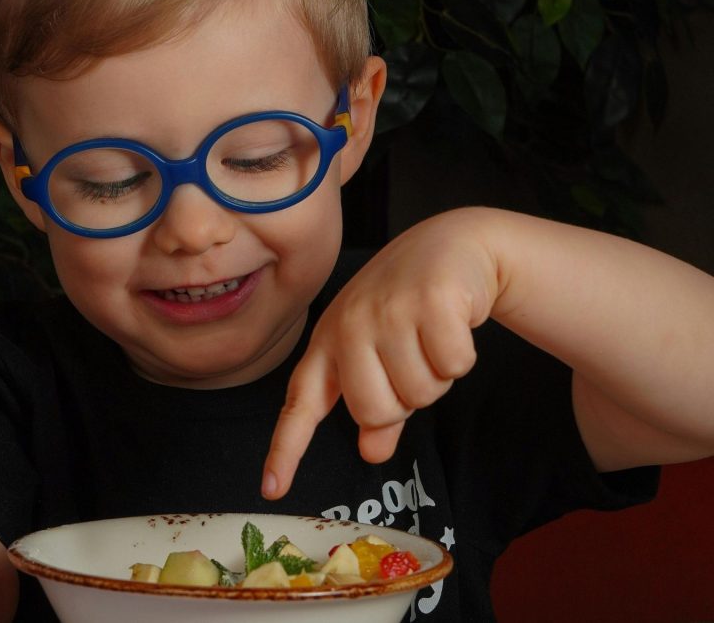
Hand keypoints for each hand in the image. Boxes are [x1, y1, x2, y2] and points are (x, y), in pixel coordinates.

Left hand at [262, 211, 500, 498]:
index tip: (271, 489)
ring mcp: (386, 310)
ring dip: (438, 375)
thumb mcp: (381, 352)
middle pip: (374, 409)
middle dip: (406, 398)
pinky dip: (461, 356)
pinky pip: (452, 366)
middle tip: (413, 359)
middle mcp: (348, 325)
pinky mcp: (429, 299)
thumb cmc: (409, 305)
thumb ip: (378, 407)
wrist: (452, 244)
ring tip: (431, 337)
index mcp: (327, 342)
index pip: (300, 403)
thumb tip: (370, 452)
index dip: (286, 448)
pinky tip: (454, 323)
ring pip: (419, 392)